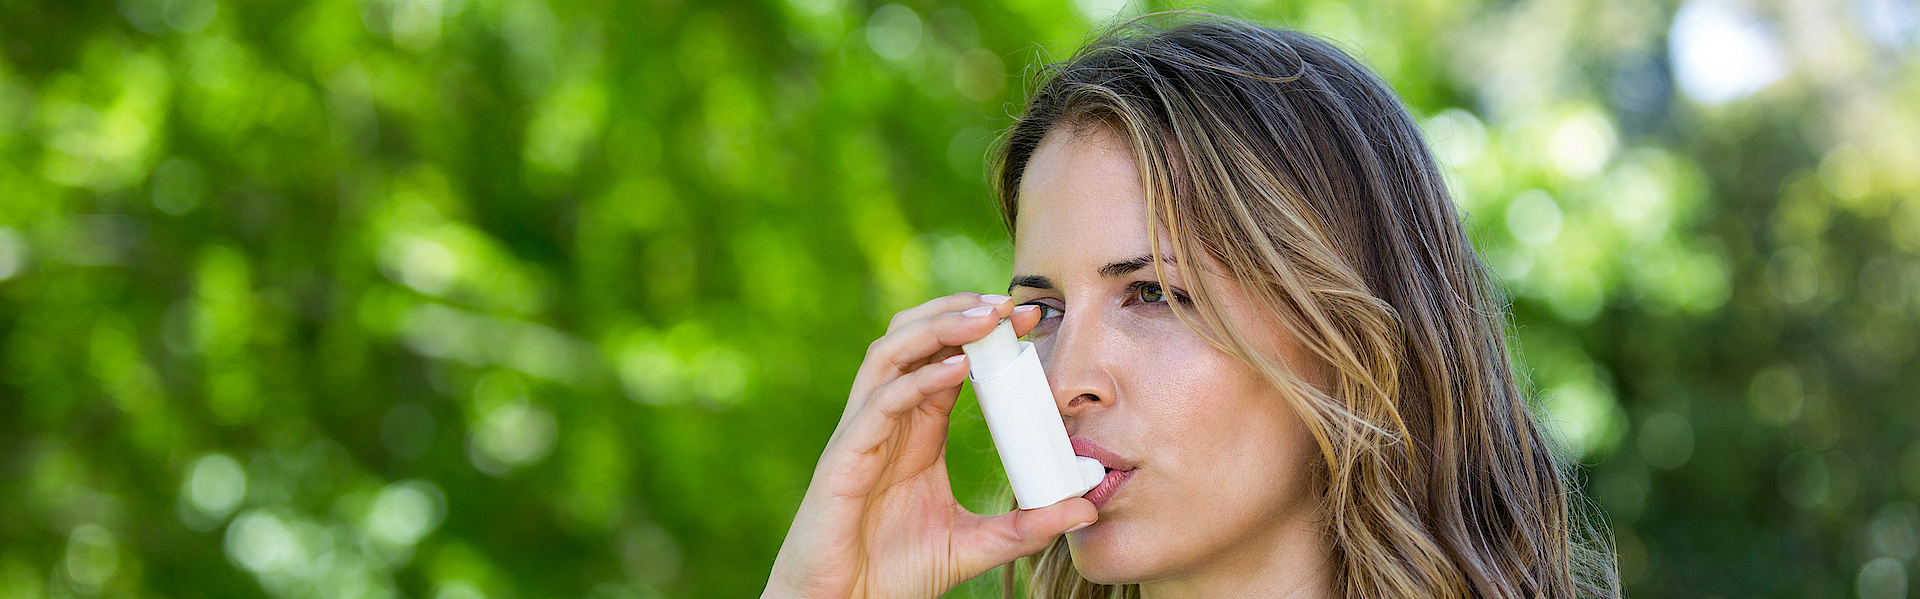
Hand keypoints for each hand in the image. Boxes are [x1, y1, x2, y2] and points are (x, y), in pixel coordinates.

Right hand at [763, 293, 1097, 598]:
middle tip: (1011, 304)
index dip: (984, 332)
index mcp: (916, 430)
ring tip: (984, 319)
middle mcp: (887, 420)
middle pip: (913, 338)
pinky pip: (878, 404)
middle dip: (960, 312)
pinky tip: (955, 370)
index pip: (948, 358)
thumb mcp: (975, 545)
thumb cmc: (894, 574)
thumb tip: (1085, 509)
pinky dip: (916, 380)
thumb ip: (1025, 525)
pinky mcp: (843, 459)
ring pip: (889, 354)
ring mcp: (862, 434)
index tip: (1031, 318)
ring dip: (937, 328)